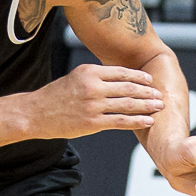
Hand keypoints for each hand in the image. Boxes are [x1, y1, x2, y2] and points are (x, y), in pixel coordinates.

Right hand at [11, 65, 164, 140]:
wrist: (35, 114)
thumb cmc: (56, 96)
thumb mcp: (75, 78)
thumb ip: (97, 77)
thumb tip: (120, 80)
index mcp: (89, 72)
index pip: (122, 72)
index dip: (140, 77)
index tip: (151, 81)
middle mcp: (93, 87)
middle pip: (128, 88)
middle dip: (147, 92)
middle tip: (160, 95)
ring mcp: (93, 105)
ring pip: (127, 105)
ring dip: (146, 106)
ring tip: (158, 107)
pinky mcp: (92, 123)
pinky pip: (120, 121)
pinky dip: (136, 121)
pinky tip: (147, 121)